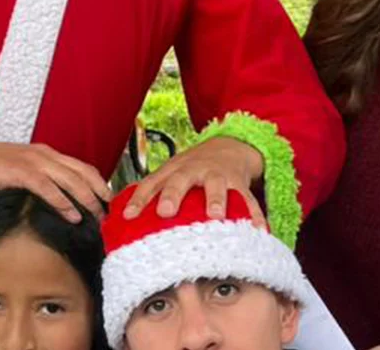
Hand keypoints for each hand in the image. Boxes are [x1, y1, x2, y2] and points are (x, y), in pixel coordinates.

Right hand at [0, 133, 110, 222]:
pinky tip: (72, 216)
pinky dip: (63, 202)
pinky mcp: (17, 172)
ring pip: (69, 180)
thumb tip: (45, 205)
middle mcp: (41, 154)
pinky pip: (47, 188)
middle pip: (81, 172)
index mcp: (42, 154)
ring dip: (87, 200)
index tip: (106, 202)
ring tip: (97, 218)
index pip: (79, 167)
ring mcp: (30, 161)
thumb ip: (30, 185)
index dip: (96, 184)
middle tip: (109, 215)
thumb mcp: (11, 176)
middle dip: (98, 194)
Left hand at [123, 137, 265, 227]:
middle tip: (166, 211)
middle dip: (174, 194)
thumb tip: (121, 218)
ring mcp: (220, 177)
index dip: (139, 198)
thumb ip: (152, 192)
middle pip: (182, 179)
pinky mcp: (241, 185)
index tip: (128, 216)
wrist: (229, 147)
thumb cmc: (193, 167)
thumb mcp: (170, 174)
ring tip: (216, 216)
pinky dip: (255, 216)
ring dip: (217, 200)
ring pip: (219, 186)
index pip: (152, 183)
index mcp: (175, 170)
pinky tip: (259, 231)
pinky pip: (249, 201)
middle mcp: (196, 171)